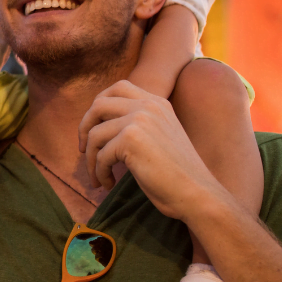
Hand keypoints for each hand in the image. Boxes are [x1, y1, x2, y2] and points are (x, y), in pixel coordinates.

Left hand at [78, 80, 223, 221]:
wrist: (197, 194)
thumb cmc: (178, 175)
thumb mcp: (159, 137)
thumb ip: (137, 125)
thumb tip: (98, 127)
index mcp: (157, 102)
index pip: (118, 88)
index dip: (98, 105)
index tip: (93, 128)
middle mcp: (148, 105)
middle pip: (99, 104)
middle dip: (84, 127)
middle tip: (84, 150)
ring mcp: (139, 119)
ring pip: (95, 134)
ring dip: (91, 159)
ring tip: (98, 177)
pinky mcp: (131, 139)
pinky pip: (100, 156)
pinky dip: (99, 173)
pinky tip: (108, 184)